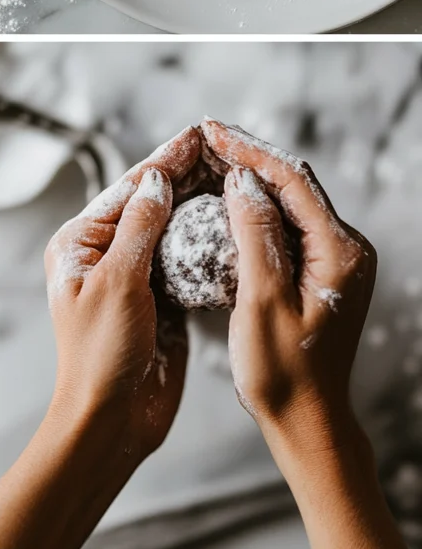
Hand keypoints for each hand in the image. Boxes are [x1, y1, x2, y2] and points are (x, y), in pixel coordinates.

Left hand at [0, 127, 199, 548]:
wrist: (112, 418)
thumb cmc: (100, 354)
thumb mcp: (118, 282)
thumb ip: (139, 228)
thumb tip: (155, 179)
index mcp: (80, 242)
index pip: (128, 189)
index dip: (163, 160)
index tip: (195, 134)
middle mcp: (103, 252)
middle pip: (148, 202)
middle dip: (182, 174)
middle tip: (220, 145)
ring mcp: (131, 275)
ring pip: (168, 227)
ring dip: (196, 202)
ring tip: (229, 172)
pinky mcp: (157, 299)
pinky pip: (182, 259)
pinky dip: (202, 239)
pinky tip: (227, 219)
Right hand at [202, 119, 404, 548]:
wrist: (305, 419)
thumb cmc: (284, 372)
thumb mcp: (262, 300)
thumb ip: (255, 235)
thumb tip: (241, 181)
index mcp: (339, 252)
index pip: (292, 181)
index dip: (249, 150)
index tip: (211, 129)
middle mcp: (343, 249)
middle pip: (293, 183)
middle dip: (248, 155)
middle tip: (206, 134)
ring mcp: (331, 259)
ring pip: (287, 200)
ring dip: (249, 176)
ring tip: (209, 155)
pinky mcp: (316, 271)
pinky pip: (283, 223)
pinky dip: (252, 205)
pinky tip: (224, 198)